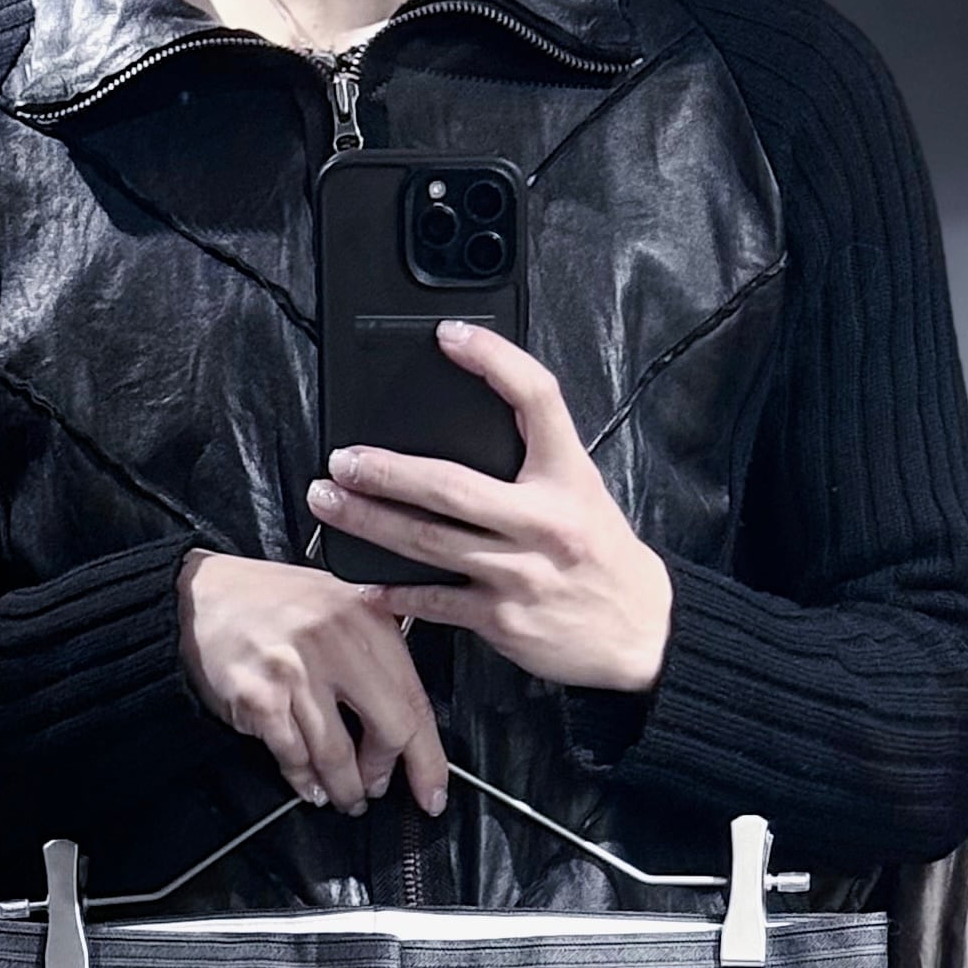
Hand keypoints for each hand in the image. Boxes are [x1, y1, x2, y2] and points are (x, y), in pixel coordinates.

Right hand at [177, 551, 449, 815]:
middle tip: (376, 789)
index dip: (429, 759)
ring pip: (338, 755)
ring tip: (344, 796)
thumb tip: (407, 727)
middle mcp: (337, 641)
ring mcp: (298, 671)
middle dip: (384, 774)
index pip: (416, 701)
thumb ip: (376, 656)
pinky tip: (308, 784)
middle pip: (389, 732)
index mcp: (367, 618)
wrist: (201, 595)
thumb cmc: (270, 605)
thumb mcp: (338, 607)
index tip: (432, 793)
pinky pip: (294, 758)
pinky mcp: (261, 698)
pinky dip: (304, 780)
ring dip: (344, 788)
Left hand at [305, 323, 673, 694]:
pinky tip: (363, 582)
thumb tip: (464, 425)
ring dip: (371, 522)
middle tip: (341, 459)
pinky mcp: (504, 620)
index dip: (493, 359)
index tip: (448, 336)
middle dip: (387, 471)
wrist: (637, 631)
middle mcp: (543, 521)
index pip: (535, 398)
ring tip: (330, 503)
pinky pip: (437, 602)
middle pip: (450, 486)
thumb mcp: (581, 488)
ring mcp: (519, 573)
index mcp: (567, 475)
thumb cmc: (598, 554)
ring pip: (429, 542)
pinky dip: (396, 593)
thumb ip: (533, 456)